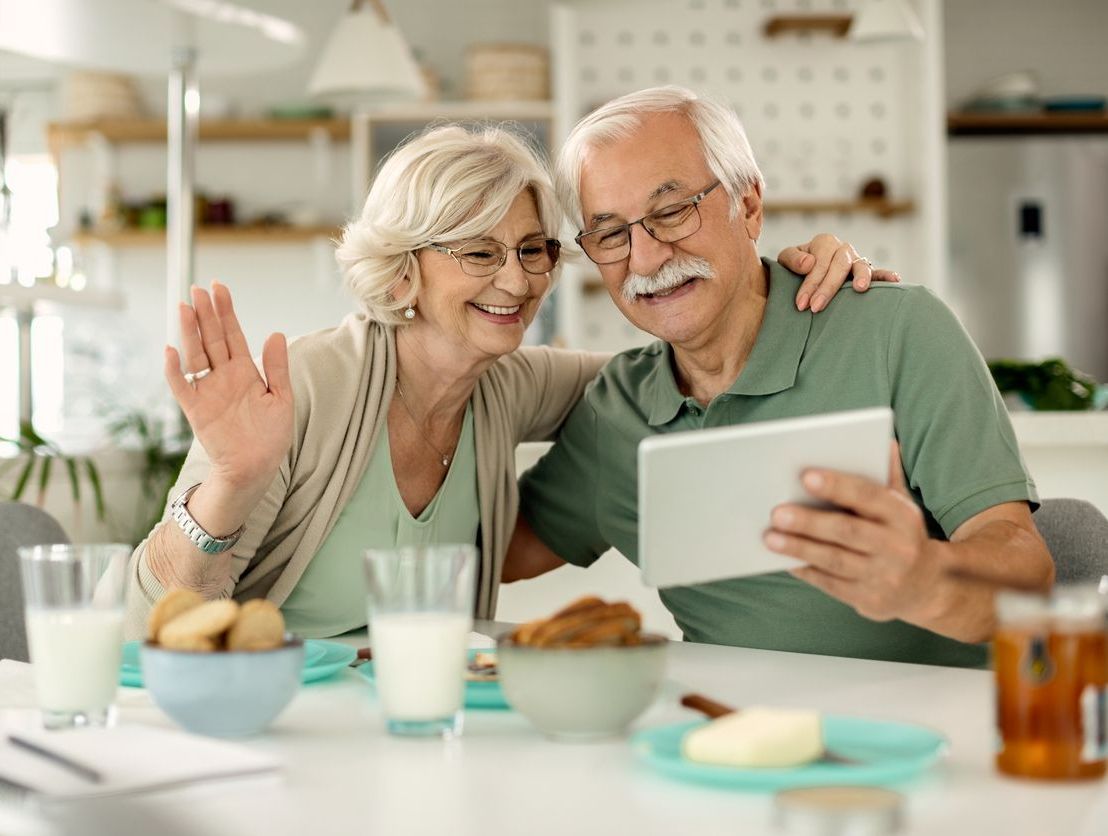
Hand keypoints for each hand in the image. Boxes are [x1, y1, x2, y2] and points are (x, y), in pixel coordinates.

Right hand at [164, 282, 293, 489]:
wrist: (256, 467)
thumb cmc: (270, 436)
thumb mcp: (281, 398)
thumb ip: (276, 367)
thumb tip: (276, 334)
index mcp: (245, 371)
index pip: (232, 334)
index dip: (226, 311)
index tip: (219, 287)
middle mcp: (223, 377)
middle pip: (211, 338)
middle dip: (205, 314)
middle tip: (198, 289)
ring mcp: (208, 391)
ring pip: (196, 355)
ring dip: (189, 332)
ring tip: (185, 307)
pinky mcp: (196, 409)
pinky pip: (182, 386)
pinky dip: (175, 370)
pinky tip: (171, 350)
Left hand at [762, 442, 938, 622]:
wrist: (925, 586)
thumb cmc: (899, 533)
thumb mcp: (901, 503)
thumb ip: (887, 474)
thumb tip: (884, 440)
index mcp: (902, 515)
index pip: (869, 496)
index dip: (838, 486)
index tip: (805, 476)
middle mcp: (897, 546)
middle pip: (847, 531)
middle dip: (809, 522)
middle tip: (776, 512)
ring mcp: (884, 576)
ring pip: (834, 560)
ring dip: (799, 548)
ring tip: (769, 537)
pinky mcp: (869, 599)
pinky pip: (830, 583)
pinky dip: (805, 570)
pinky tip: (784, 559)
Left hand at [777, 234, 900, 312]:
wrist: (804, 272)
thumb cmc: (795, 267)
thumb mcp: (786, 260)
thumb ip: (792, 259)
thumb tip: (808, 263)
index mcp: (824, 243)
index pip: (818, 263)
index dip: (810, 284)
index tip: (802, 304)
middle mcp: (843, 249)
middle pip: (839, 266)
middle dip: (827, 287)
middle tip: (816, 307)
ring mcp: (857, 260)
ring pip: (860, 266)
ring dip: (862, 276)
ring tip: (860, 288)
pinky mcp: (866, 272)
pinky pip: (878, 272)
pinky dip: (885, 275)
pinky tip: (895, 280)